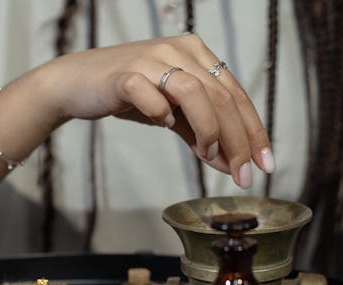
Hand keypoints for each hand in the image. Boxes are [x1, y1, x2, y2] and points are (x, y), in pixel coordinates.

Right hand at [39, 33, 274, 187]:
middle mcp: (179, 50)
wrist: (77, 84)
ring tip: (209, 155)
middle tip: (243, 174)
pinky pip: (152, 96)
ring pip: (195, 93)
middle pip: (222, 96)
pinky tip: (165, 124)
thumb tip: (230, 164)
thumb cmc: (127, 95)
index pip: (236, 94)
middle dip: (238, 140)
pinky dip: (163, 114)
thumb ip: (201, 135)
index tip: (265, 164)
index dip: (254, 131)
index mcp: (197, 54)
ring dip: (208, 130)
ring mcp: (152, 59)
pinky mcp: (124, 75)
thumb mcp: (172, 115)